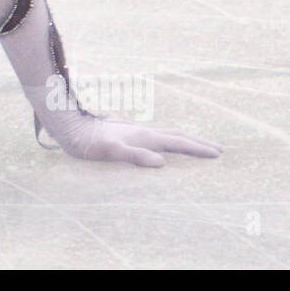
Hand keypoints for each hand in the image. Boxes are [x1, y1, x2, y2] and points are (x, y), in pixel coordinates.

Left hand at [57, 117, 223, 167]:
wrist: (71, 127)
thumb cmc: (89, 143)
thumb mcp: (112, 152)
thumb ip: (136, 156)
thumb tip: (162, 163)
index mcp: (145, 137)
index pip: (178, 143)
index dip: (198, 149)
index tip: (218, 153)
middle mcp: (144, 132)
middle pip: (178, 136)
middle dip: (198, 143)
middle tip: (218, 149)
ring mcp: (136, 132)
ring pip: (167, 134)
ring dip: (185, 140)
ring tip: (197, 145)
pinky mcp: (127, 134)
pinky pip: (156, 137)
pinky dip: (168, 141)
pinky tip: (163, 146)